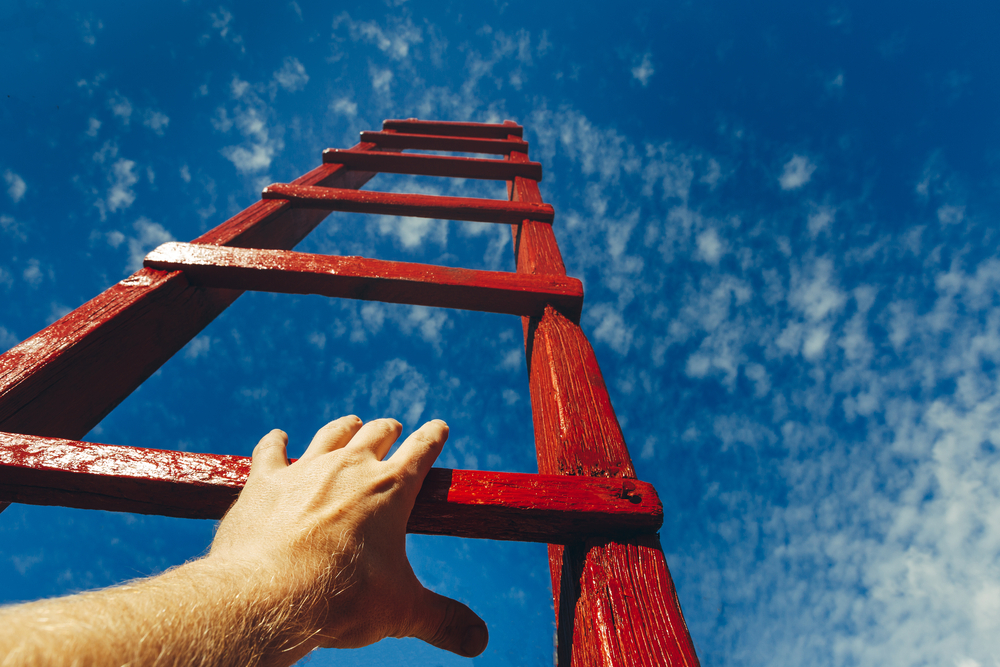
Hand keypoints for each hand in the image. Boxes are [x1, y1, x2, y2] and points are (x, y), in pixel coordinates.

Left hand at [208, 416, 488, 657]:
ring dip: (344, 429)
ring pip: (331, 435)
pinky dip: (276, 443)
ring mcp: (306, 470)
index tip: (438, 428)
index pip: (422, 449)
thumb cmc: (341, 599)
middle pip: (377, 433)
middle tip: (393, 429)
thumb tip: (480, 641)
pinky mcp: (265, 482)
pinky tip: (277, 438)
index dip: (433, 437)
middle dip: (389, 430)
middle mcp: (350, 468)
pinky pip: (270, 451)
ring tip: (350, 426)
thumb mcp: (402, 611)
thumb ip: (443, 621)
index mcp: (391, 489)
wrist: (268, 596)